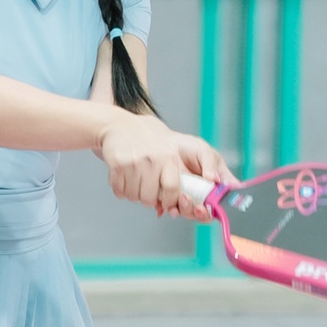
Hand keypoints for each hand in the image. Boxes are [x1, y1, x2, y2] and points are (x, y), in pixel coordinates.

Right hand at [95, 114, 231, 215]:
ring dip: (135, 194)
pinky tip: (126, 177)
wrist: (120, 125)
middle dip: (149, 198)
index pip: (171, 189)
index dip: (169, 200)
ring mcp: (133, 162)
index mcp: (169, 157)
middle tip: (149, 187)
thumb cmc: (151, 140)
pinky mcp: (116, 165)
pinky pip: (119, 191)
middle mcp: (152, 159)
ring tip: (137, 179)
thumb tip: (209, 184)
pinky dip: (121, 189)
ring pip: (134, 197)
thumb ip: (199, 166)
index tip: (167, 201)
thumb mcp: (178, 148)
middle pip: (149, 198)